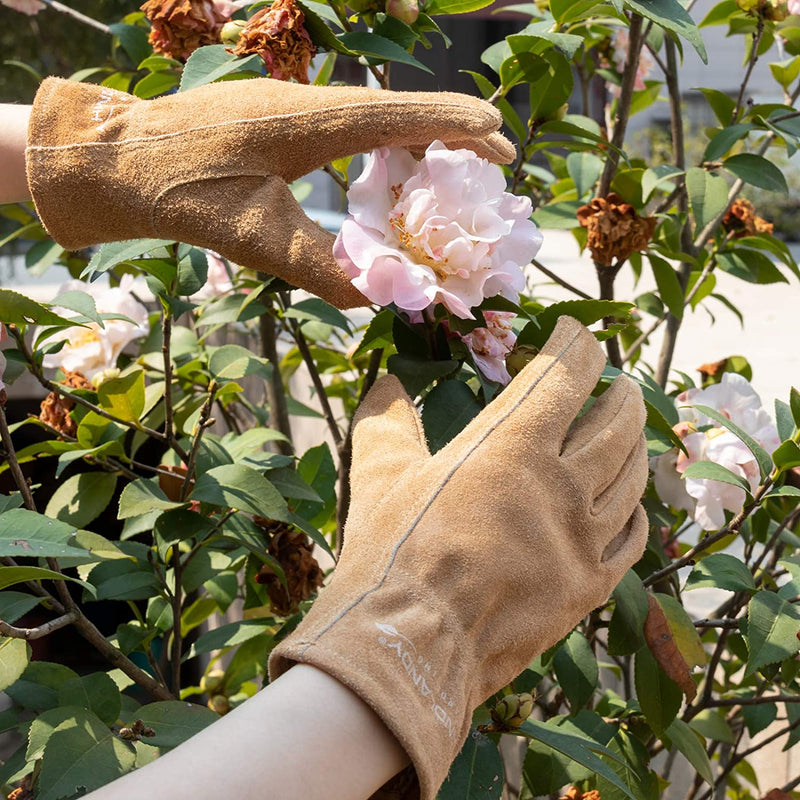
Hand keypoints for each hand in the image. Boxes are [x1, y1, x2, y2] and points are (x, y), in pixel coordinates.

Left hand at [26, 77, 514, 307]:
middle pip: (397, 111)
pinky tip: (383, 169)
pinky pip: (347, 124)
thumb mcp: (255, 238)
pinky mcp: (277, 118)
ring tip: (449, 169)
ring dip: (415, 139)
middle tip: (491, 159)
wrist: (119, 159)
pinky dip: (379, 145)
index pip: (400, 116)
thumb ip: (320, 270)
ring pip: (372, 116)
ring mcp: (292, 105)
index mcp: (312, 121)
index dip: (454, 127)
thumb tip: (375, 298)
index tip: (498, 138)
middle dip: (448, 134)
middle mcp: (310, 102)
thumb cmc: (184, 191)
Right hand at [270, 315, 648, 799]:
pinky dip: (637, 512)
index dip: (577, 345)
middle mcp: (561, 484)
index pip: (564, 376)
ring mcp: (583, 538)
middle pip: (616, 422)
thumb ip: (386, 422)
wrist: (413, 647)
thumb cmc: (393, 553)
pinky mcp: (588, 586)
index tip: (578, 333)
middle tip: (619, 382)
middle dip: (621, 393)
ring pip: (632, 476)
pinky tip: (632, 504)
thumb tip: (386, 386)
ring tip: (632, 429)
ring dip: (637, 443)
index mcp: (512, 446)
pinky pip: (632, 539)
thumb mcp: (378, 475)